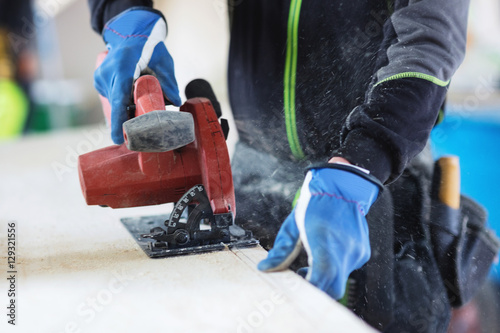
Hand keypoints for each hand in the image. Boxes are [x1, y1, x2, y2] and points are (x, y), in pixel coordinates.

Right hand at [94, 8, 180, 143]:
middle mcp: (107, 74)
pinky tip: (131, 98)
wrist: (130, 32)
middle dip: (128, 120)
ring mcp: (100, 78)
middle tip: (142, 132)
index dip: (118, 121)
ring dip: (128, 108)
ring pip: (115, 103)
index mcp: (122, 68)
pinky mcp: (99, 81)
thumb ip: (168, 81)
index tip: (118, 139)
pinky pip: (112, 98)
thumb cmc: (149, 46)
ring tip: (140, 103)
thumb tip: (175, 101)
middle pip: (117, 105)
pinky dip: (122, 102)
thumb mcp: (163, 61)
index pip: (118, 99)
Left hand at [258, 163, 380, 298]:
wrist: (343, 187)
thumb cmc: (316, 204)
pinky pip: (347, 269)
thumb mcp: (293, 226)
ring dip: (325, 278)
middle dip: (317, 290)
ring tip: (311, 264)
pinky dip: (335, 268)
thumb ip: (281, 250)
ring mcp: (356, 253)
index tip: (298, 290)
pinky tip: (326, 253)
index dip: (310, 289)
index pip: (322, 277)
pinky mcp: (362, 253)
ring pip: (340, 280)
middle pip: (333, 289)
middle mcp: (344, 250)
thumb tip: (265, 268)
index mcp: (324, 241)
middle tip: (302, 279)